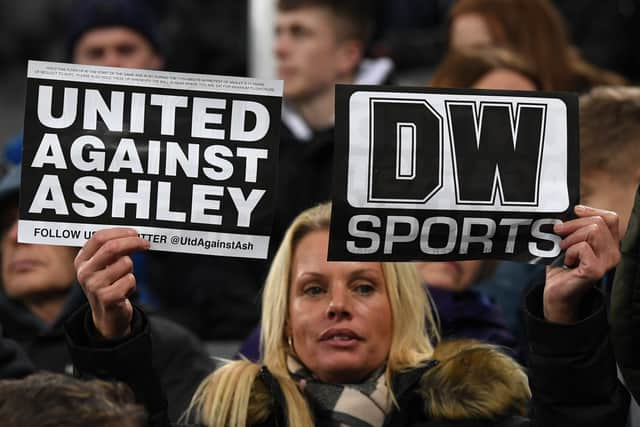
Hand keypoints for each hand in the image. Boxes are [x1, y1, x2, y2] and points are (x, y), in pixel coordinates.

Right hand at [75, 228, 149, 338]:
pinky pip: (130, 280)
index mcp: (82, 260)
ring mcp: (94, 286)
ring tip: (124, 278)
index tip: (135, 233)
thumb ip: (114, 249)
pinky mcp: (107, 298)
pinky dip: (132, 283)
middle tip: (145, 243)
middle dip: (132, 242)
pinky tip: (124, 290)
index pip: (99, 237)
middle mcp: (85, 272)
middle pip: (112, 248)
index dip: (120, 232)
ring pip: (125, 264)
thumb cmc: (109, 284)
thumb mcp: (105, 265)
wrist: (107, 315)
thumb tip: (133, 235)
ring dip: (131, 269)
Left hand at [544, 205, 619, 323]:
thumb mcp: (569, 241)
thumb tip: (574, 208)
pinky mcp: (596, 270)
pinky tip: (568, 262)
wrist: (556, 292)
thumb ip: (575, 226)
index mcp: (610, 244)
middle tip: (559, 235)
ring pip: (593, 231)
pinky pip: (583, 247)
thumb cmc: (561, 266)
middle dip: (573, 225)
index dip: (591, 211)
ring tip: (564, 250)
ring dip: (571, 238)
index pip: (610, 217)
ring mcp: (608, 262)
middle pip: (598, 222)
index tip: (575, 211)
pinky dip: (569, 251)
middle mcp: (614, 253)